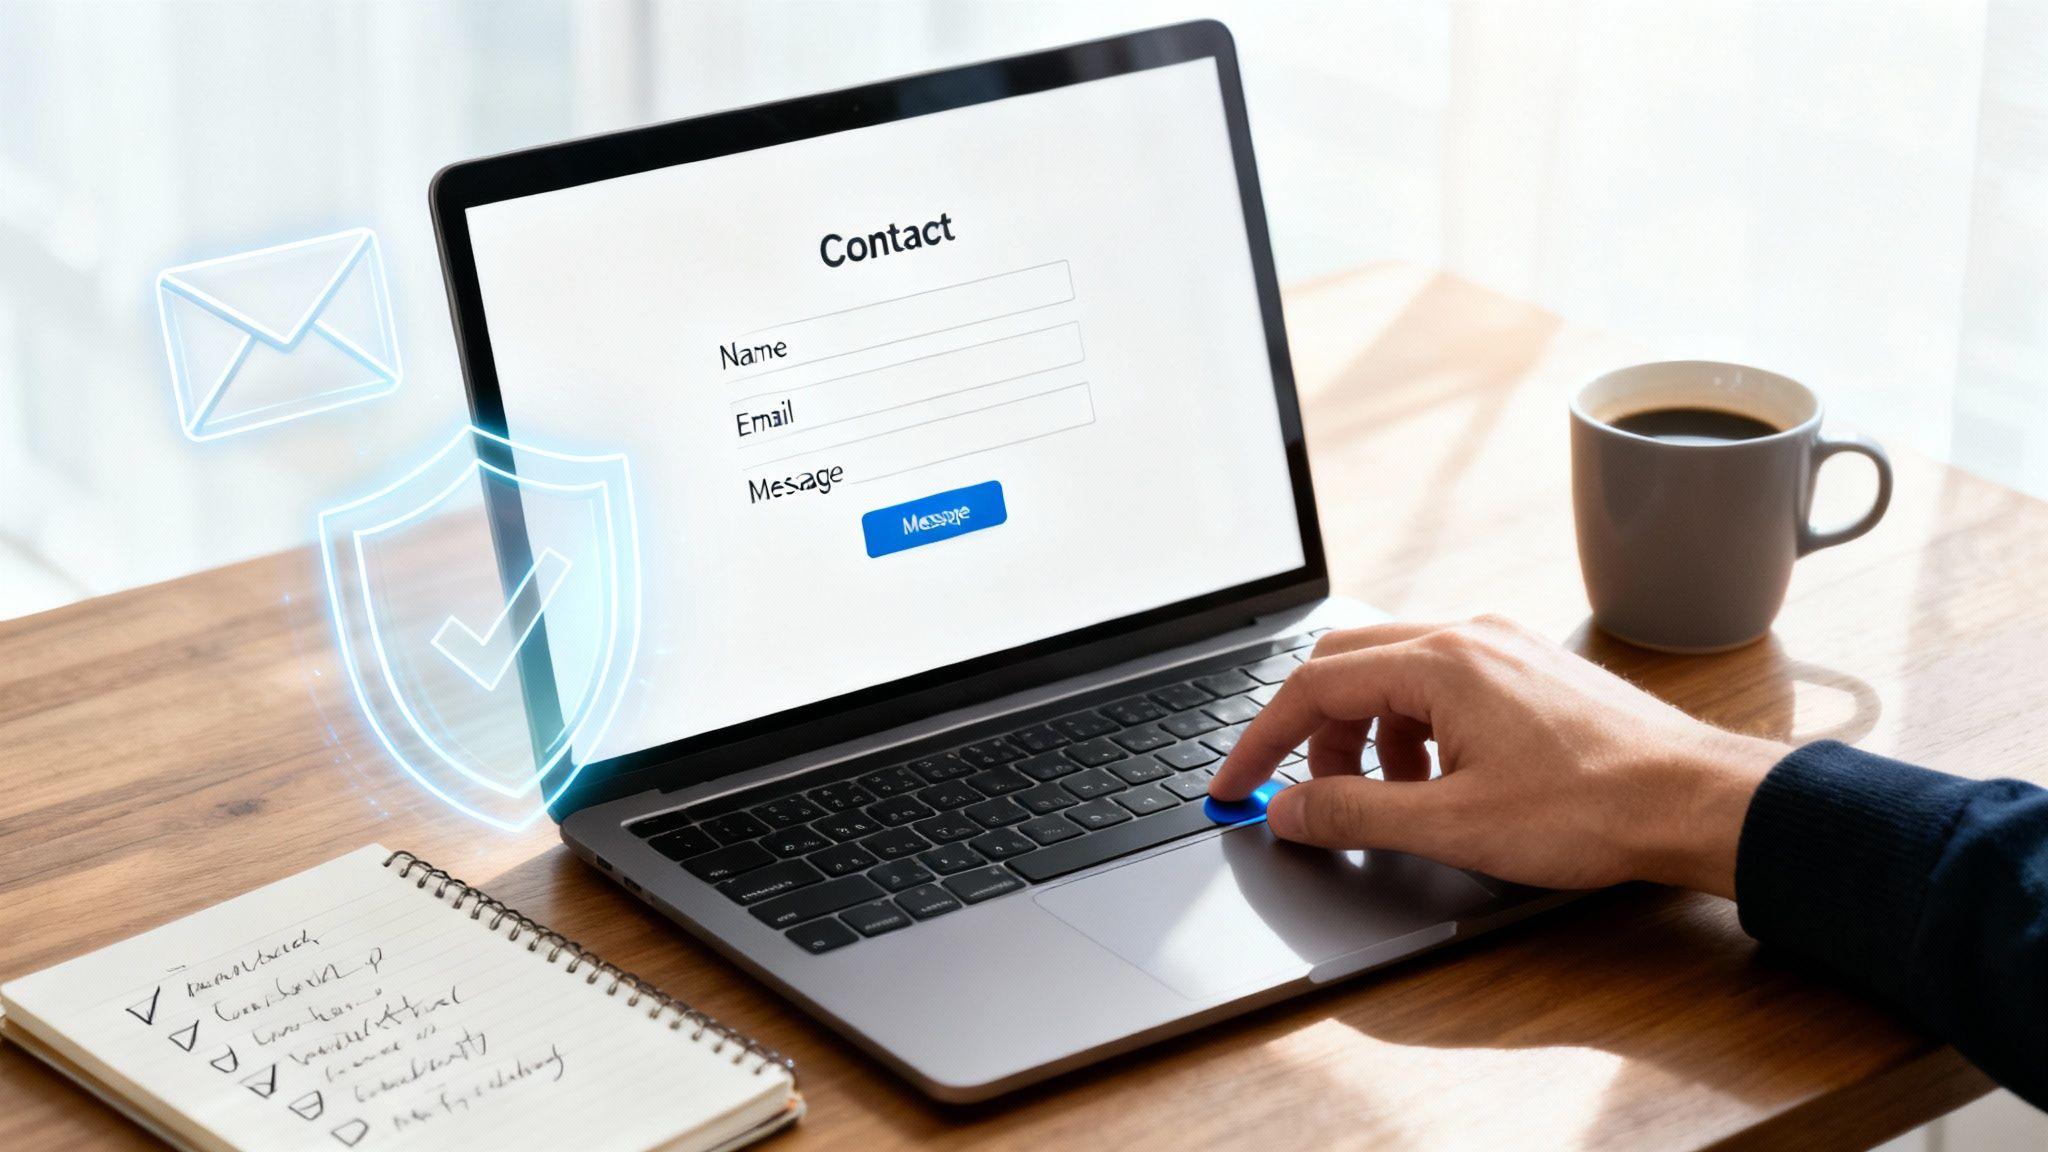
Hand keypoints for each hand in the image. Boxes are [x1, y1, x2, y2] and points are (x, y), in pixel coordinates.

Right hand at [1207, 617, 1787, 896]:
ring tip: (1389, 799)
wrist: (1695, 801)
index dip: (1259, 742)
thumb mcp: (1453, 824)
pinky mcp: (1527, 668)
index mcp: (1439, 662)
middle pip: (1344, 666)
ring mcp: (1501, 646)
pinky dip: (1413, 730)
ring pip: (1393, 675)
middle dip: (1311, 735)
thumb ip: (1355, 812)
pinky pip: (1440, 684)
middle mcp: (1466, 635)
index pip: (1311, 686)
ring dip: (1366, 735)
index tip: (1233, 787)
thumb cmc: (1592, 808)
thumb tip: (1287, 809)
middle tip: (1306, 795)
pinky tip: (1441, 781)